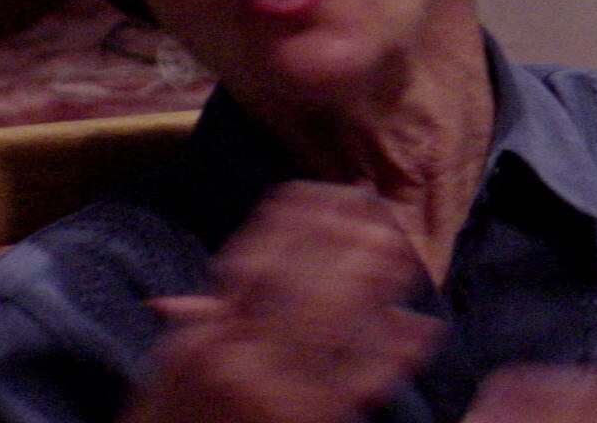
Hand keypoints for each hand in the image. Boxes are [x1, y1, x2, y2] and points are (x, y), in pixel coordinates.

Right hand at [121, 181, 440, 422]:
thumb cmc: (175, 422)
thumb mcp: (175, 367)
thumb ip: (204, 315)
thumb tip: (230, 265)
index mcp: (203, 336)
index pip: (254, 255)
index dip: (301, 219)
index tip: (337, 197)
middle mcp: (234, 358)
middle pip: (296, 279)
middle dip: (343, 243)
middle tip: (381, 222)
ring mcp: (273, 393)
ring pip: (328, 320)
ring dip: (372, 283)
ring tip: (403, 258)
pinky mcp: (308, 420)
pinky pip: (358, 382)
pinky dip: (395, 354)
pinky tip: (422, 331)